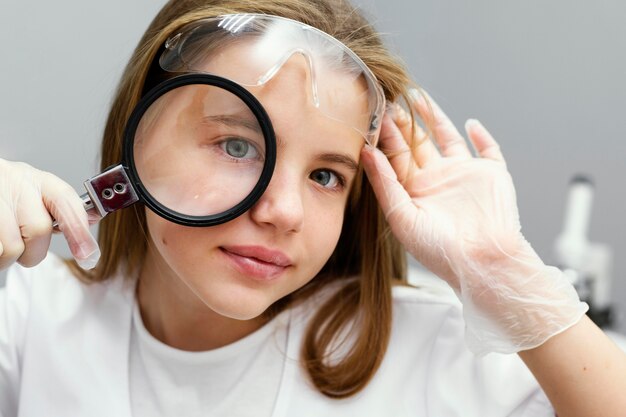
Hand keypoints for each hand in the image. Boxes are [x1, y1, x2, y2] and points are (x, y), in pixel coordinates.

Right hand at [0, 158, 99, 269]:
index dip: (79, 230)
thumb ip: (62, 212)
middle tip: (25, 249)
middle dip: (34, 252)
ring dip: (8, 257)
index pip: (66, 201)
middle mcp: (17, 184)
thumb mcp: (37, 193)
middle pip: (39, 230)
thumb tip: (89, 232)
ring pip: (12, 248)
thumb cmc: (9, 193)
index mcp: (40, 181)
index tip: (88, 254)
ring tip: (3, 242)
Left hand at [361, 91, 586, 354]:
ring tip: (417, 97)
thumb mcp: (401, 216)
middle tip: (390, 98)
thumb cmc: (437, 248)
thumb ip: (384, 182)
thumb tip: (365, 151)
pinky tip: (470, 123)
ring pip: (446, 139)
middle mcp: (436, 181)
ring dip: (434, 119)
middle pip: (417, 144)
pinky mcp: (492, 175)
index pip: (396, 157)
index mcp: (414, 192)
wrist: (481, 261)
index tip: (373, 112)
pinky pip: (488, 150)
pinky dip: (481, 136)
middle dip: (404, 122)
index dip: (385, 135)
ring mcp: (464, 176)